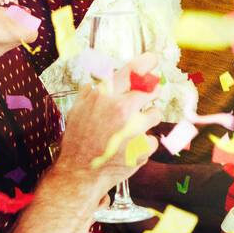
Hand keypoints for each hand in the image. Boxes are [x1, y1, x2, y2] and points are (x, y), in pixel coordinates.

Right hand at [57, 53, 162, 194]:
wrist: (80, 173)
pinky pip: (152, 138)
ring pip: (155, 114)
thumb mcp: (78, 109)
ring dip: (147, 120)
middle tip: (149, 97)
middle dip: (153, 91)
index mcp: (105, 96)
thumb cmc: (78, 141)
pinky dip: (143, 143)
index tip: (153, 60)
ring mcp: (135, 128)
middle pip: (153, 89)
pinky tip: (128, 148)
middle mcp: (122, 108)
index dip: (146, 62)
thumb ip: (92, 91)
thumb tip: (100, 77)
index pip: (133, 70)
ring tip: (129, 131)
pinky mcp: (144, 146)